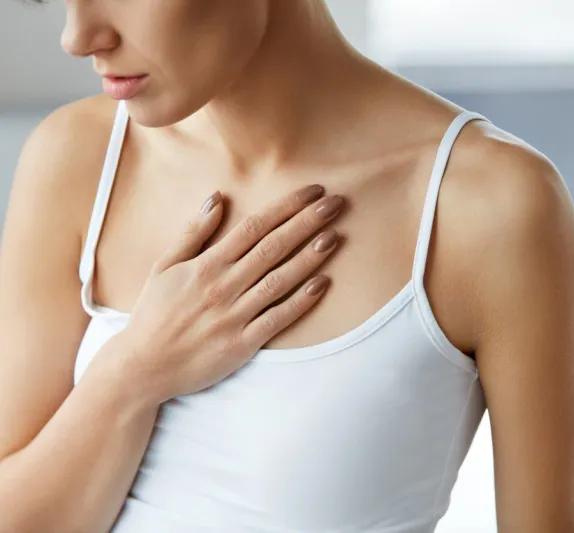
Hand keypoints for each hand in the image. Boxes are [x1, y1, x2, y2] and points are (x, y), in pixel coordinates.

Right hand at [117, 184, 341, 402]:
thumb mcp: (165, 266)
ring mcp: (234, 315)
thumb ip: (193, 232)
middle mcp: (223, 286)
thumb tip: (217, 197)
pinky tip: (322, 284)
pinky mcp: (242, 343)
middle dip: (307, 223)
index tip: (312, 192)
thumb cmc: (153, 313)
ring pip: (279, 280)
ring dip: (309, 257)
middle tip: (336, 204)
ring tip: (334, 237)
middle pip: (273, 247)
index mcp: (206, 264)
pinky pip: (277, 319)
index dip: (286, 206)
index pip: (254, 226)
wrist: (142, 367)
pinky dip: (301, 302)